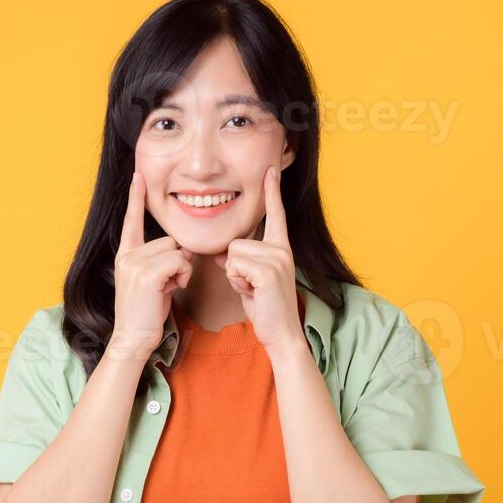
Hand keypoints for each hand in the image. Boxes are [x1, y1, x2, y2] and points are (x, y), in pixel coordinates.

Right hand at [111, 171, 192, 361]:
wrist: (133, 337)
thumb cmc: (147, 312)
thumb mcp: (154, 281)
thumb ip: (163, 261)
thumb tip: (184, 249)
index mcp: (126, 254)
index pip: (132, 221)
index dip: (136, 198)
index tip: (138, 175)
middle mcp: (127, 255)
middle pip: (169, 240)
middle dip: (178, 261)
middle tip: (167, 284)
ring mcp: (134, 263)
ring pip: (177, 251)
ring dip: (182, 270)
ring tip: (167, 289)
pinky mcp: (146, 273)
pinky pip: (179, 261)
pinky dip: (182, 276)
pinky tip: (170, 290)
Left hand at [213, 164, 303, 354]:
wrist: (281, 333)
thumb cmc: (266, 308)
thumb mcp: (249, 280)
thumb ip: (239, 262)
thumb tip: (221, 254)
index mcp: (280, 248)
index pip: (275, 214)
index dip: (272, 191)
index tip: (271, 169)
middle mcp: (281, 249)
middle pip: (235, 242)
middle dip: (234, 267)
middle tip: (252, 286)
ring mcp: (277, 258)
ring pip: (232, 254)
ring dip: (234, 276)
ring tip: (253, 289)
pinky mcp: (268, 271)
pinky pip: (233, 266)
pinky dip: (237, 282)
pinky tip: (253, 293)